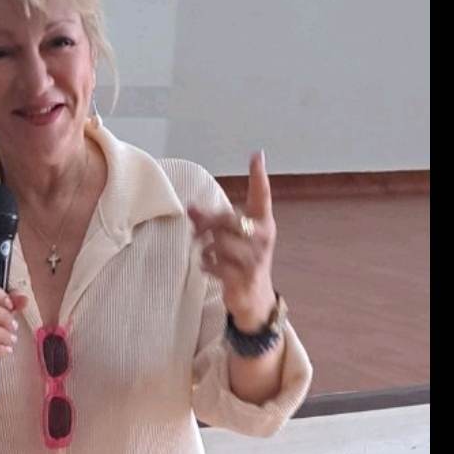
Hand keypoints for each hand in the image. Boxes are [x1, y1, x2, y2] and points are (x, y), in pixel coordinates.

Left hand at [188, 151, 277, 330]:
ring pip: (219, 242)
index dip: (259, 176)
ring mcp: (255, 259)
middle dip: (206, 223)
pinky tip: (210, 268)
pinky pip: (214, 264)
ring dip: (207, 248)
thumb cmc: (241, 261)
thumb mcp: (229, 238)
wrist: (254, 298)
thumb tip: (189, 206)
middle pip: (228, 219)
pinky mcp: (242, 277)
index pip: (263, 195)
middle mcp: (263, 238)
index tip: (257, 155)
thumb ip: (211, 222)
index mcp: (263, 223)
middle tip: (196, 229)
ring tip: (208, 253)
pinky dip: (207, 265)